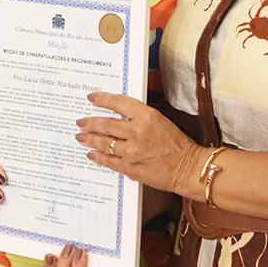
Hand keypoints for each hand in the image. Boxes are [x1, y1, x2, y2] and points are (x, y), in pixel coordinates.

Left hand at [44, 244, 119, 266]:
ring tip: (66, 248)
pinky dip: (49, 263)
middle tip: (75, 248)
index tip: (82, 252)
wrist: (96, 238)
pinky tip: (50, 255)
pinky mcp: (57, 261)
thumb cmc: (105, 253)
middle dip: (69, 263)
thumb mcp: (114, 263)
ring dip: (60, 262)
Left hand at [75, 91, 200, 194]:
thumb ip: (138, 117)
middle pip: (106, 124)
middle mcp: (137, 132)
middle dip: (90, 122)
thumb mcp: (159, 120)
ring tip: (80, 136)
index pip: (118, 103)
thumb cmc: (176, 143)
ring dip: (90, 140)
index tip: (91, 98)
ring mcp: (132, 151)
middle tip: (80, 121)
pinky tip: (92, 154)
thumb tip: (117, 114)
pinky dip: (98, 157)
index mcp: (146, 116)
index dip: (102, 99)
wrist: (187, 167)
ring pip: (104, 143)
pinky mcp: (130, 168)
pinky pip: (109, 161)